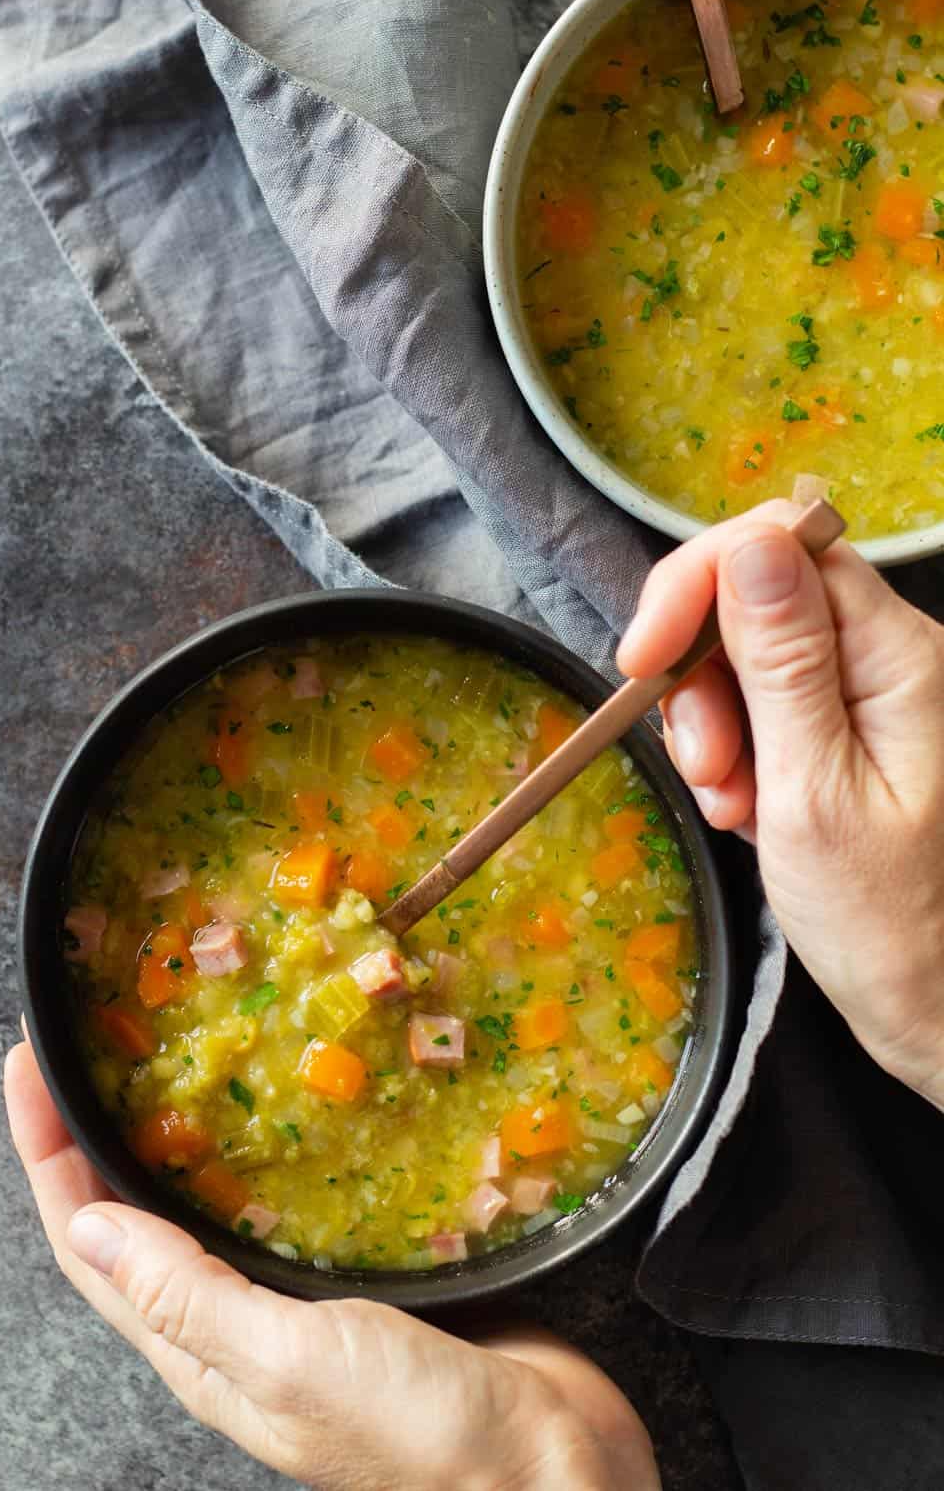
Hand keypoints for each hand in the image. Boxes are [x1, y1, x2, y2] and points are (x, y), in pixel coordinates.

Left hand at [4, 1036, 659, 1490]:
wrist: (549, 1468)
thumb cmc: (418, 1431)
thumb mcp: (288, 1361)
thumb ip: (190, 1297)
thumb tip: (88, 1227)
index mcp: (205, 1355)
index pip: (93, 1250)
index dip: (51, 1160)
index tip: (33, 1071)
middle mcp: (242, 1329)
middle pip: (140, 1223)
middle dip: (101, 1137)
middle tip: (96, 1048)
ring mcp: (305, 1302)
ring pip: (218, 1209)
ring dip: (180, 1140)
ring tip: (174, 1064)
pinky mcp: (368, 1277)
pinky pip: (296, 1206)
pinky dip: (273, 1153)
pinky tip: (293, 1112)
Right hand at [617, 499, 943, 1108]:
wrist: (937, 1007)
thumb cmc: (888, 922)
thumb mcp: (812, 792)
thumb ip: (781, 664)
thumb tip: (750, 545)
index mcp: (899, 655)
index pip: (782, 547)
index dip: (697, 585)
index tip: (640, 661)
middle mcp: (891, 655)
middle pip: (757, 598)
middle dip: (702, 676)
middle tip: (706, 768)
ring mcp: (869, 692)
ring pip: (747, 657)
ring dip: (714, 726)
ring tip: (732, 806)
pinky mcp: (846, 729)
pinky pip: (763, 706)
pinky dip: (735, 754)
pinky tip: (746, 811)